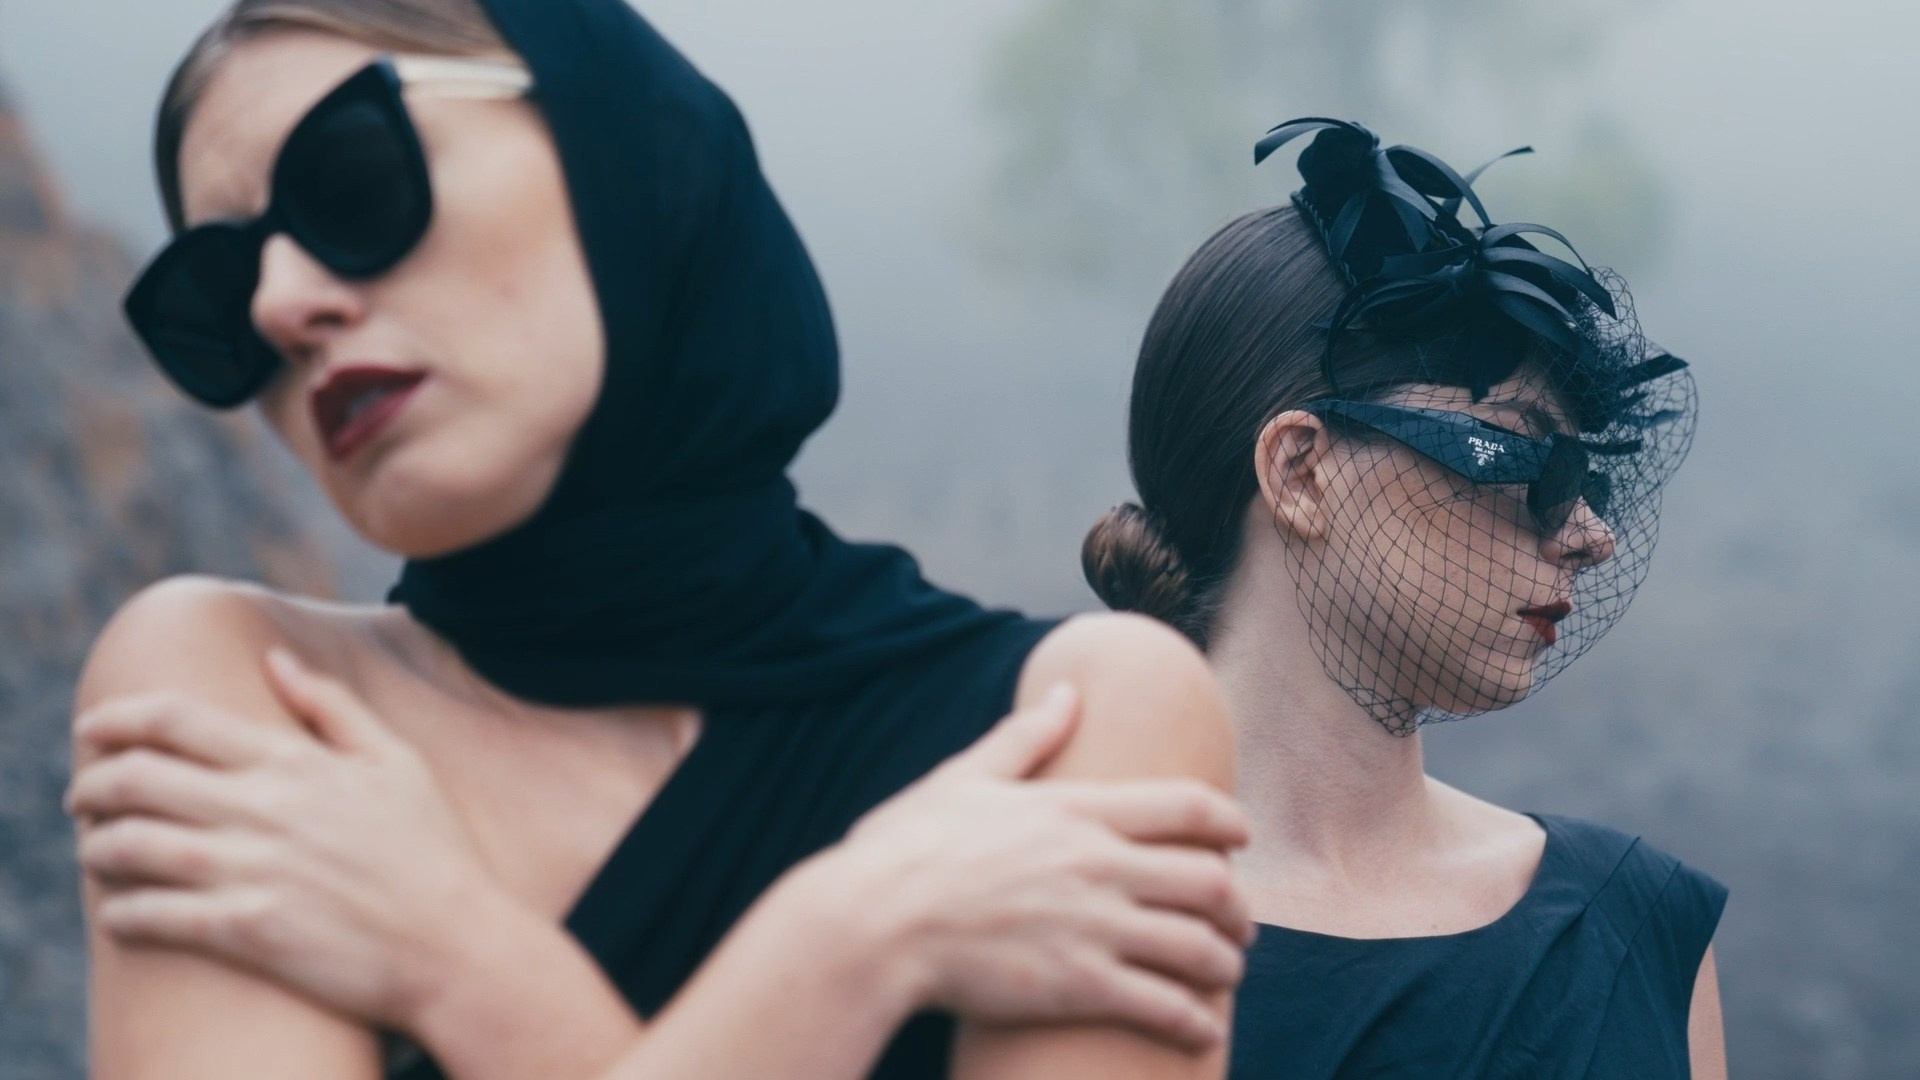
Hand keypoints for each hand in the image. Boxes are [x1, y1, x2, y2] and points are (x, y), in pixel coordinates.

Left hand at [67, 649, 508, 1028]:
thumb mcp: (397, 762)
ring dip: (97, 846)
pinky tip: (119, 913)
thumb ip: (332, 706)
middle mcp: (264, 810)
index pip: (177, 722)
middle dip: (92, 784)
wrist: (458, 945)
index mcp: (295, 762)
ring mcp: (253, 871)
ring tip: (96, 850)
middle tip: (83, 795)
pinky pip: (154, 917)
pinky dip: (121, 913)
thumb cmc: (435, 851)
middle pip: (138, 779)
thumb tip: (275, 659)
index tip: (94, 729)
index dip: (119, 718)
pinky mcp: (247, 932)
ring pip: (132, 846)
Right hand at [813, 685, 1252, 1049]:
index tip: (1243, 836)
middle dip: (1238, 904)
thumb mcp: (967, 778)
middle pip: (1209, 879)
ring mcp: (1093, 926)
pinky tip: (1204, 1029)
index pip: (1186, 806)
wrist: (871, 924)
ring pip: (1198, 946)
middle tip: (1240, 921)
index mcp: (1076, 810)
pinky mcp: (1079, 984)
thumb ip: (1027, 737)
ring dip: (1225, 963)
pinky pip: (1164, 1005)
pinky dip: (1195, 1020)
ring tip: (1226, 974)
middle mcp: (1098, 865)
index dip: (1230, 821)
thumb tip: (1068, 692)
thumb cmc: (907, 848)